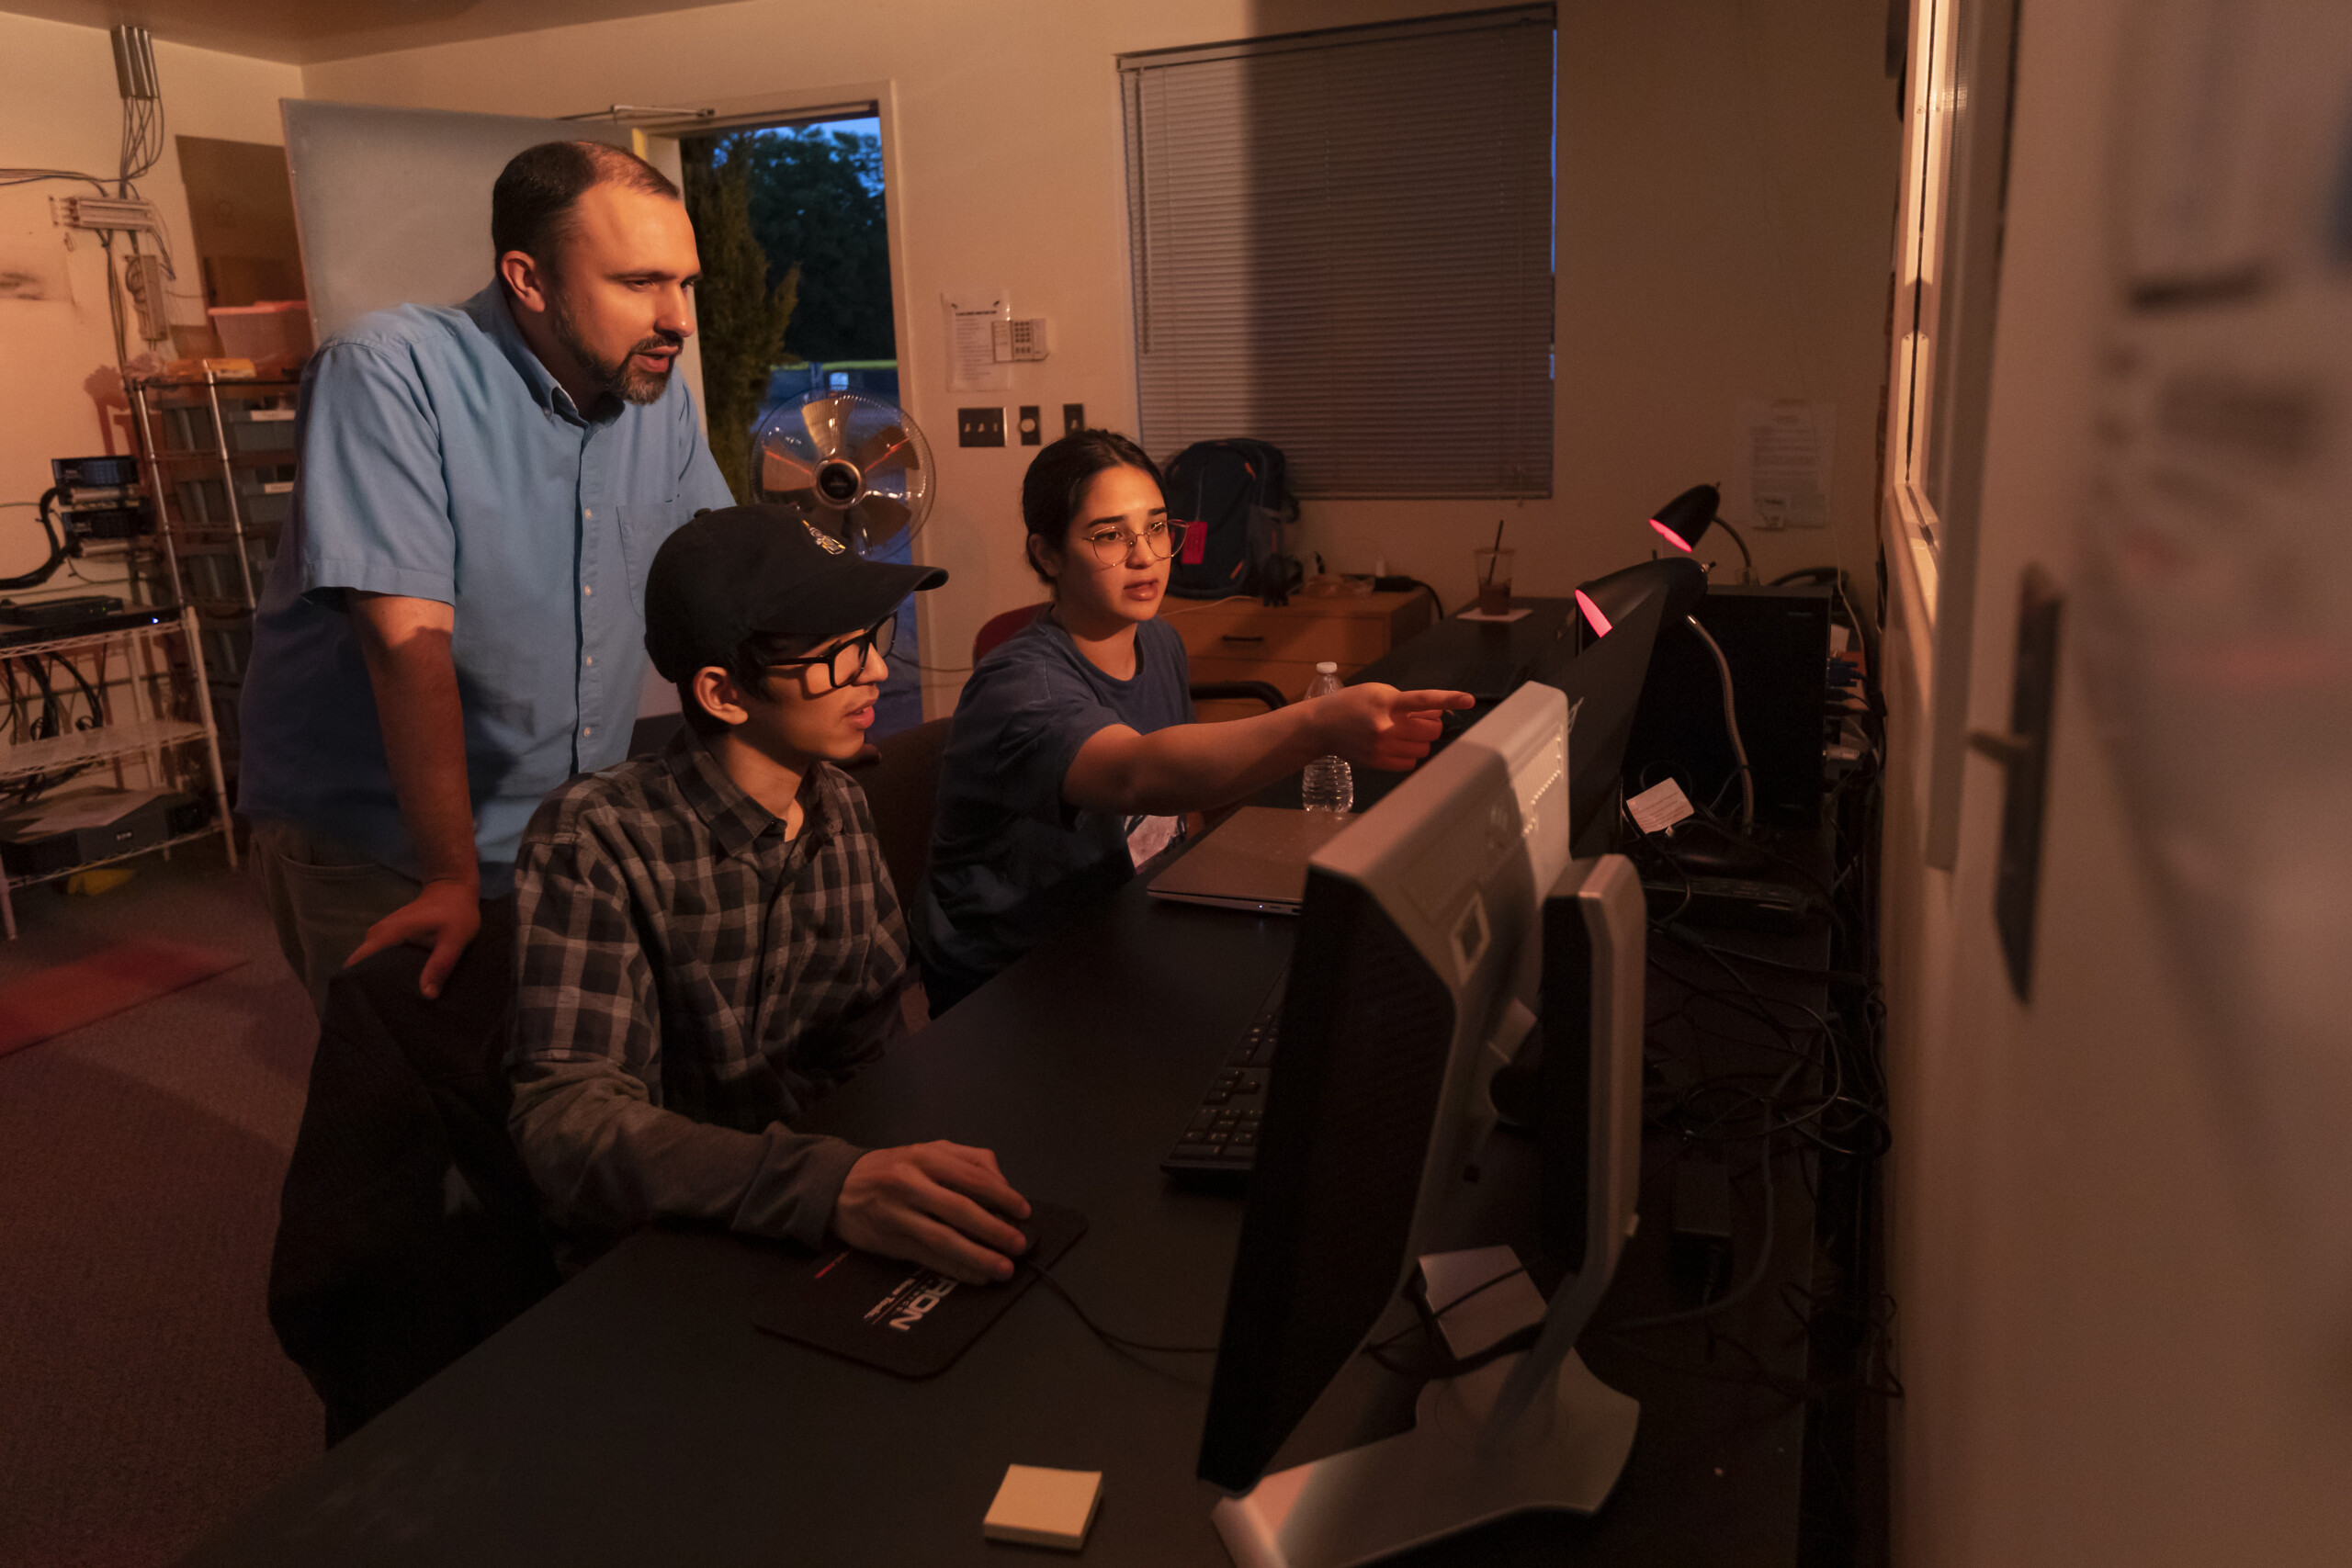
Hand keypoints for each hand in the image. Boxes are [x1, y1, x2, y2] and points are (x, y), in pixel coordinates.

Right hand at [344, 877, 481, 999]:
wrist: (453, 889)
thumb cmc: (456, 913)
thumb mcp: (454, 940)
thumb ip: (440, 965)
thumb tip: (427, 995)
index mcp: (387, 935)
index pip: (358, 964)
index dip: (358, 985)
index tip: (365, 1005)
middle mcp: (376, 934)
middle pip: (360, 967)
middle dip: (368, 987)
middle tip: (382, 1009)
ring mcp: (380, 935)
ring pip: (368, 964)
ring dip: (376, 980)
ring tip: (390, 1003)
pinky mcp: (387, 937)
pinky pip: (377, 958)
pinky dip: (384, 972)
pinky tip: (397, 988)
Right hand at [834, 1141, 1032, 1285]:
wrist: (839, 1185)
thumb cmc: (892, 1168)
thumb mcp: (928, 1151)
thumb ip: (968, 1160)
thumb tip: (1003, 1184)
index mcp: (926, 1157)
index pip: (973, 1176)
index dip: (1002, 1195)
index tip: (1023, 1211)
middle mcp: (910, 1183)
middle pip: (960, 1209)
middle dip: (994, 1229)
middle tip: (1018, 1244)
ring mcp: (898, 1214)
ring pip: (943, 1238)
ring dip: (977, 1256)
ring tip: (1002, 1267)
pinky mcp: (890, 1240)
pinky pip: (928, 1257)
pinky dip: (955, 1268)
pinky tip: (976, 1276)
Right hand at [1310, 684, 1473, 771]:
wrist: (1322, 727)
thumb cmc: (1353, 704)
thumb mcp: (1379, 692)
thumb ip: (1409, 702)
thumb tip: (1438, 711)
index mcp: (1387, 703)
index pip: (1423, 701)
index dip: (1448, 699)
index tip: (1469, 699)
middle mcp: (1386, 727)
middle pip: (1431, 730)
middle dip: (1430, 725)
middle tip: (1417, 721)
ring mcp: (1382, 748)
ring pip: (1424, 749)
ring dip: (1420, 741)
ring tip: (1403, 734)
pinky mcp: (1379, 763)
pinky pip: (1411, 763)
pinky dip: (1410, 755)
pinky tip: (1396, 746)